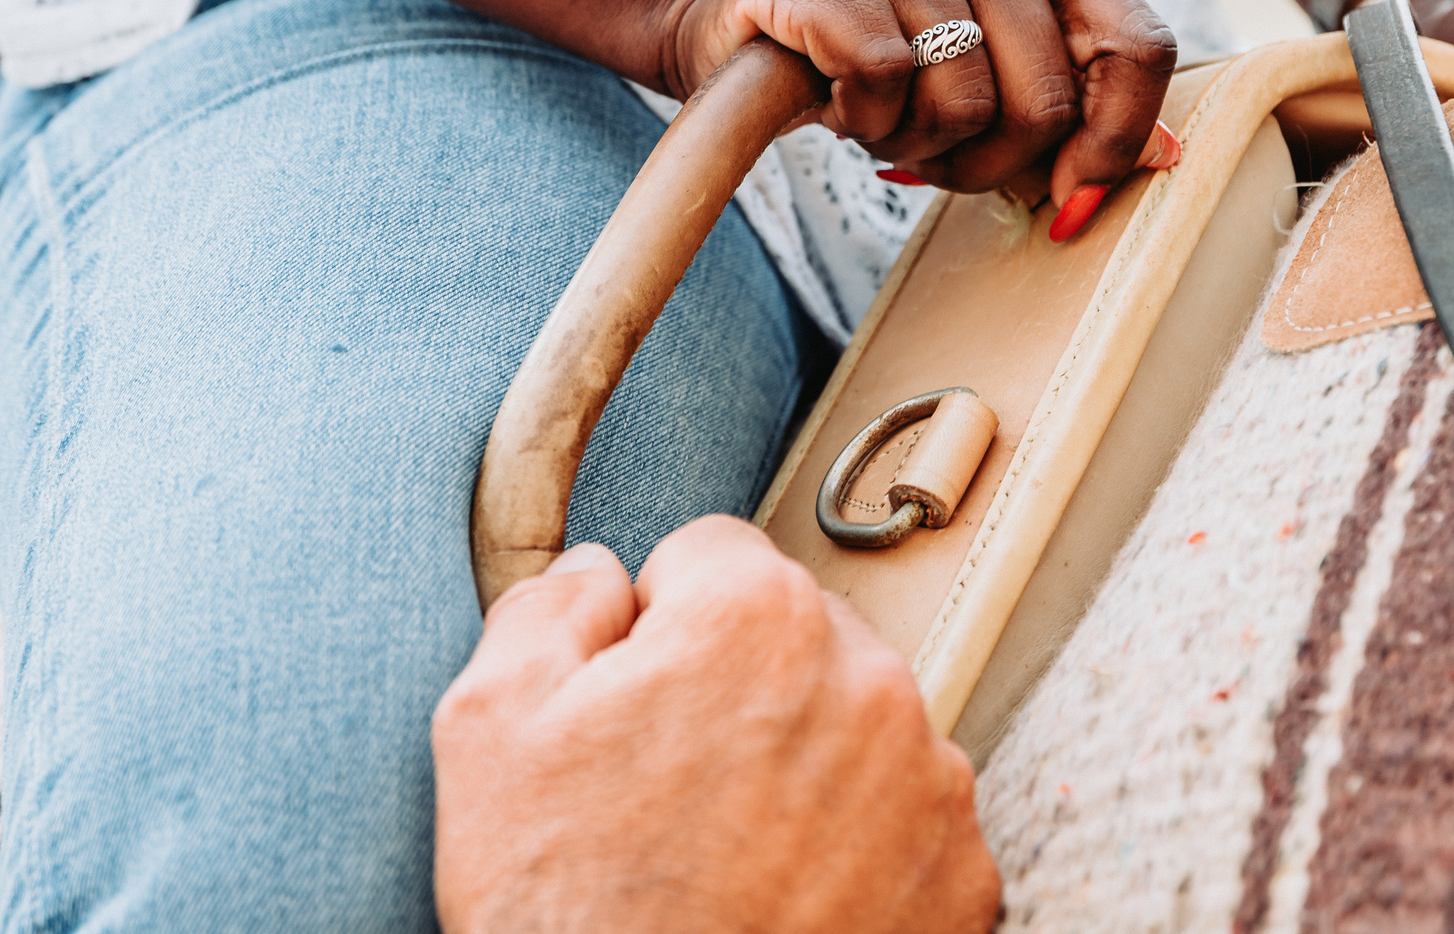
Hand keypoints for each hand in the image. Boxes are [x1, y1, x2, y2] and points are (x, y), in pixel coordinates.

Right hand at [432, 519, 1000, 933]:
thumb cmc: (570, 913)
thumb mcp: (489, 726)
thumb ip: (547, 605)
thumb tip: (596, 574)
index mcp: (756, 618)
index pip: (710, 555)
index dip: (654, 625)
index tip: (633, 699)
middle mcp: (868, 681)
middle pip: (793, 636)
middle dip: (738, 688)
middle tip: (671, 788)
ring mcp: (929, 785)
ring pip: (855, 726)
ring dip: (803, 763)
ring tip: (728, 854)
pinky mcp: (964, 877)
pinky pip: (906, 822)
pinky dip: (858, 848)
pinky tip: (787, 897)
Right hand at [663, 0, 1177, 206]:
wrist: (741, 20)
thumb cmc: (883, 62)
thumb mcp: (992, 80)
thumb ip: (1078, 109)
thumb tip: (1167, 161)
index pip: (1138, 46)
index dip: (1114, 141)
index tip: (1066, 195)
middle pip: (1047, 100)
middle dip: (990, 164)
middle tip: (934, 151)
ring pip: (961, 99)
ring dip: (915, 144)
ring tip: (880, 114)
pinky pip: (882, 79)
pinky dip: (860, 119)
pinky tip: (836, 95)